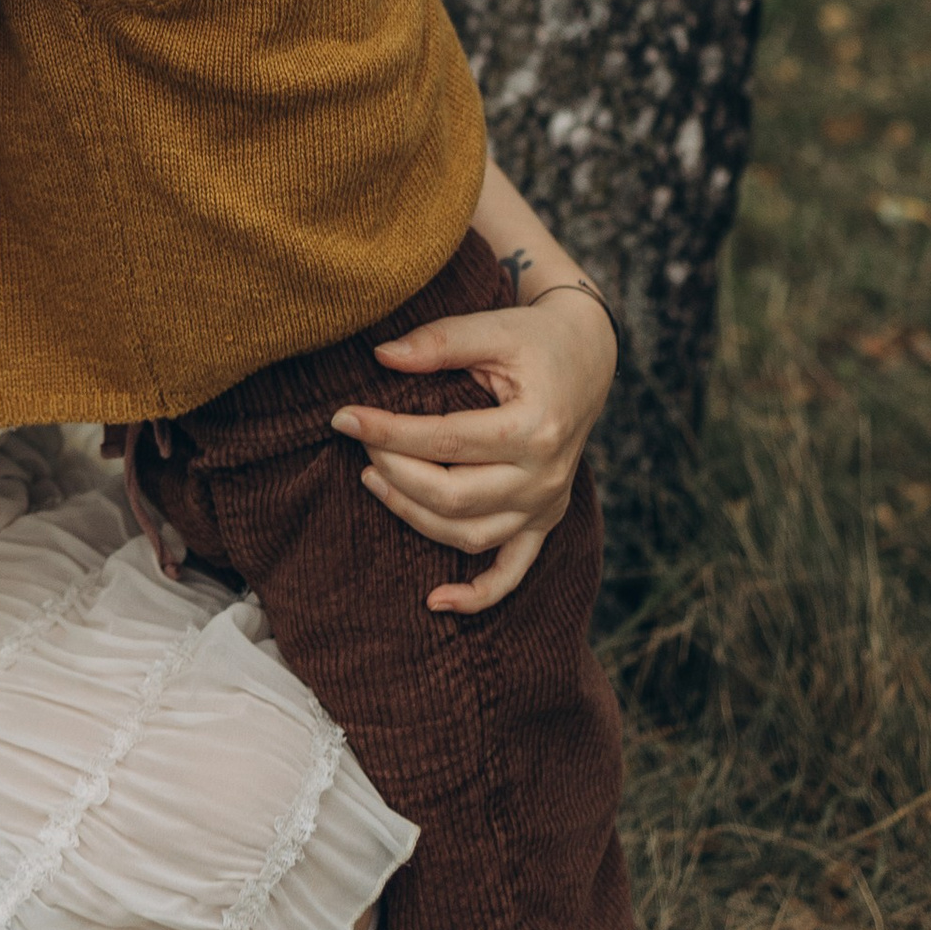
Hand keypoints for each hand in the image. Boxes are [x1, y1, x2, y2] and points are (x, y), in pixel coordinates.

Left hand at [335, 285, 618, 616]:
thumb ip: (439, 341)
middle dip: (394, 469)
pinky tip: (436, 601)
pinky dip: (478, 594)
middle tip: (360, 440)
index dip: (388, 431)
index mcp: (537, 427)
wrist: (586, 359)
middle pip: (453, 495)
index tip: (344, 417)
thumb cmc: (535, 340)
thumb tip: (380, 357)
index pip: (446, 439)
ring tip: (372, 479)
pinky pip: (513, 571)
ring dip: (412, 515)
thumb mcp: (493, 328)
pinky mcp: (544, 520)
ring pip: (470, 534)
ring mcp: (547, 505)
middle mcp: (546, 476)